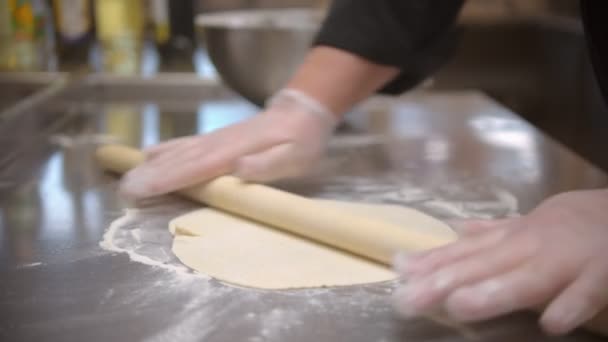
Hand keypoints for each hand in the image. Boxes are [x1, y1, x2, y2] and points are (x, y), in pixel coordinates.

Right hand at [119, 89, 337, 198]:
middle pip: (180, 160)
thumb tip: (237, 167)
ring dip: (153, 164)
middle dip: (150, 175)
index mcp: (234, 151)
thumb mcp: (294, 156)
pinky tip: (150, 153)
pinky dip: (166, 150)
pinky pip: (187, 145)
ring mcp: (216, 139)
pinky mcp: (218, 139)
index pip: (195, 168)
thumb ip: (267, 163)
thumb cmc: (302, 140)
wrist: (303, 111)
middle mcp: (219, 144)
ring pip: (179, 152)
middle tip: (123, 190)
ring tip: (127, 176)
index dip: (166, 179)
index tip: (140, 188)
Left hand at [392, 189, 607, 334]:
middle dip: (444, 282)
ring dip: (495, 292)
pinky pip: (587, 292)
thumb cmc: (568, 226)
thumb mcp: (525, 226)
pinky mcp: (602, 274)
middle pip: (483, 265)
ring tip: (459, 306)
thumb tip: (455, 229)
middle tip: (409, 299)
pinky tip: (551, 323)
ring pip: (528, 278)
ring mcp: (566, 260)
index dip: (430, 263)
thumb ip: (491, 233)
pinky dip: (571, 305)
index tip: (396, 273)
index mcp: (511, 238)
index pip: (464, 252)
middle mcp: (530, 247)